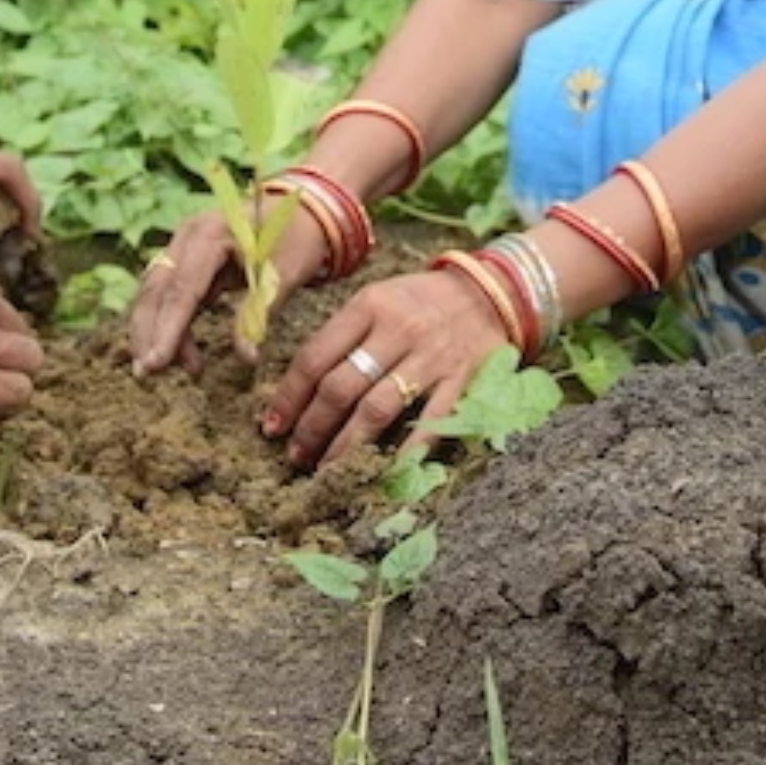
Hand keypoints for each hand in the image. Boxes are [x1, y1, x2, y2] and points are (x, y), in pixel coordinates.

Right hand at [126, 203, 332, 375]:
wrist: (305, 211)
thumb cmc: (297, 239)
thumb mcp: (282, 275)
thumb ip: (258, 314)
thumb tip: (246, 358)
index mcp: (210, 233)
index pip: (182, 288)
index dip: (167, 328)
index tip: (156, 363)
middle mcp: (188, 235)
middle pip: (157, 289)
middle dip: (148, 333)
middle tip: (146, 375)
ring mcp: (184, 245)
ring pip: (156, 293)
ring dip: (156, 332)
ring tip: (166, 371)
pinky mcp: (188, 260)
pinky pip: (170, 294)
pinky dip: (171, 324)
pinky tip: (183, 355)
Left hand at [264, 268, 510, 470]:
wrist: (492, 291)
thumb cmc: (423, 300)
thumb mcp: (379, 299)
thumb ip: (345, 335)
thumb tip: (302, 385)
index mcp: (369, 306)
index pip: (315, 356)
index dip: (290, 396)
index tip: (273, 426)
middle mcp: (397, 330)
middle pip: (341, 387)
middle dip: (312, 427)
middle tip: (296, 456)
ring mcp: (431, 357)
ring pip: (378, 409)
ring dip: (347, 445)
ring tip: (328, 470)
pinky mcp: (463, 380)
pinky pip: (430, 422)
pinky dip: (406, 452)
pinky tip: (384, 473)